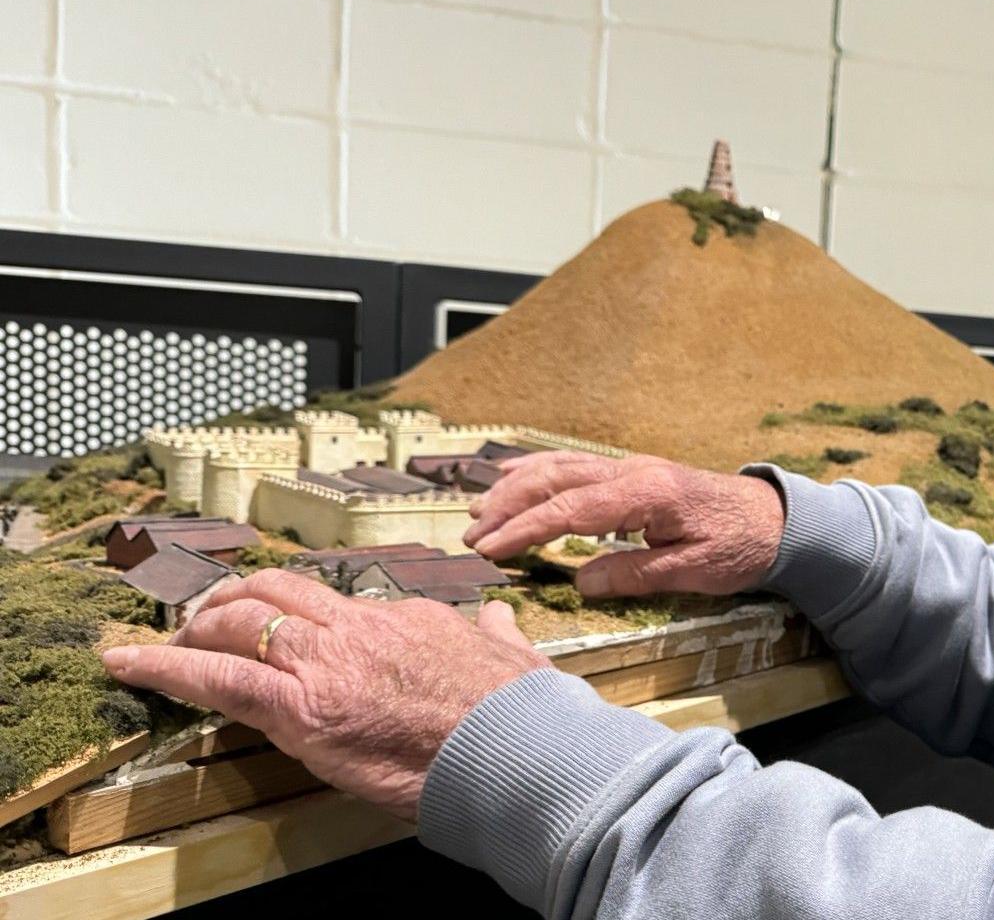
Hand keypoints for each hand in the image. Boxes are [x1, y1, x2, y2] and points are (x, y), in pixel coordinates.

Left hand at [100, 569, 547, 821]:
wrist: (515, 748)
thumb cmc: (518, 714)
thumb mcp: (512, 655)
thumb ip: (496, 634)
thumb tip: (500, 620)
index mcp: (407, 616)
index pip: (335, 602)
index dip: (296, 612)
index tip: (281, 624)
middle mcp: (360, 628)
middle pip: (275, 591)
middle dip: (229, 600)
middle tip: (203, 618)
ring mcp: (326, 663)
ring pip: (238, 620)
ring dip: (193, 627)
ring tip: (163, 642)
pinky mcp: (301, 707)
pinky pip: (218, 677)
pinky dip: (164, 666)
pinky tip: (129, 663)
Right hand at [463, 451, 785, 599]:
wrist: (774, 518)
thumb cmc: (739, 546)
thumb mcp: (693, 571)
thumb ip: (635, 574)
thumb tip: (581, 583)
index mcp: (646, 494)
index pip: (570, 510)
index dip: (525, 530)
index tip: (490, 549)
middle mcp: (632, 472)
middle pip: (555, 481)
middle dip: (507, 507)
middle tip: (471, 537)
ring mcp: (631, 468)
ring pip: (560, 468)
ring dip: (515, 488)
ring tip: (478, 511)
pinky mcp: (631, 473)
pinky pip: (575, 465)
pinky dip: (538, 470)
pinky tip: (511, 476)